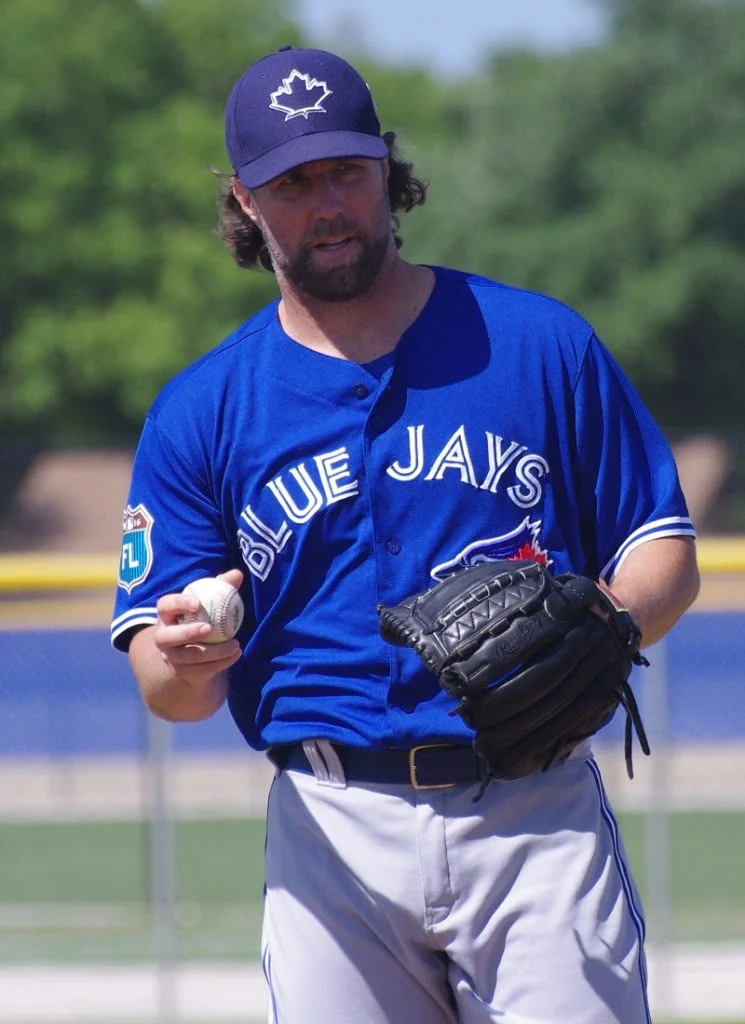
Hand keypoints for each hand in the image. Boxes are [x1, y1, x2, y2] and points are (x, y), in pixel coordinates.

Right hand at [152, 569, 244, 684]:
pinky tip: (235, 655)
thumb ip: (222, 587)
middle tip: (209, 628)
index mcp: (167, 614)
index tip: (198, 604)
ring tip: (235, 645)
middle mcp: (163, 637)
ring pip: (189, 656)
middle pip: (167, 637)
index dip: (178, 604)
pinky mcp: (182, 672)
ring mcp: (171, 657)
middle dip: (187, 633)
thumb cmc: (203, 618)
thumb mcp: (212, 602)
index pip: (165, 605)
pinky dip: (221, 663)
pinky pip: (201, 670)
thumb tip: (237, 574)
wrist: (197, 653)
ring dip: (214, 651)